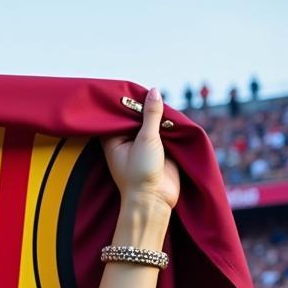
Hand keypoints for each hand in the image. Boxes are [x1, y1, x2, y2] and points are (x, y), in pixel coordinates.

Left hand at [101, 87, 180, 211]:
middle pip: (135, 117)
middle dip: (145, 107)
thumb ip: (151, 115)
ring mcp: (142, 146)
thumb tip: (154, 91)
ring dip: (159, 116)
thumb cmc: (141, 173)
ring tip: (165, 103)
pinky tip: (173, 115)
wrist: (155, 200)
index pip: (117, 116)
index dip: (125, 103)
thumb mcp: (146, 139)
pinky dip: (168, 125)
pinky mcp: (158, 150)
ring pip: (151, 124)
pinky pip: (163, 132)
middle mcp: (126, 143)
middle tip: (153, 93)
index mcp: (114, 141)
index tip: (134, 88)